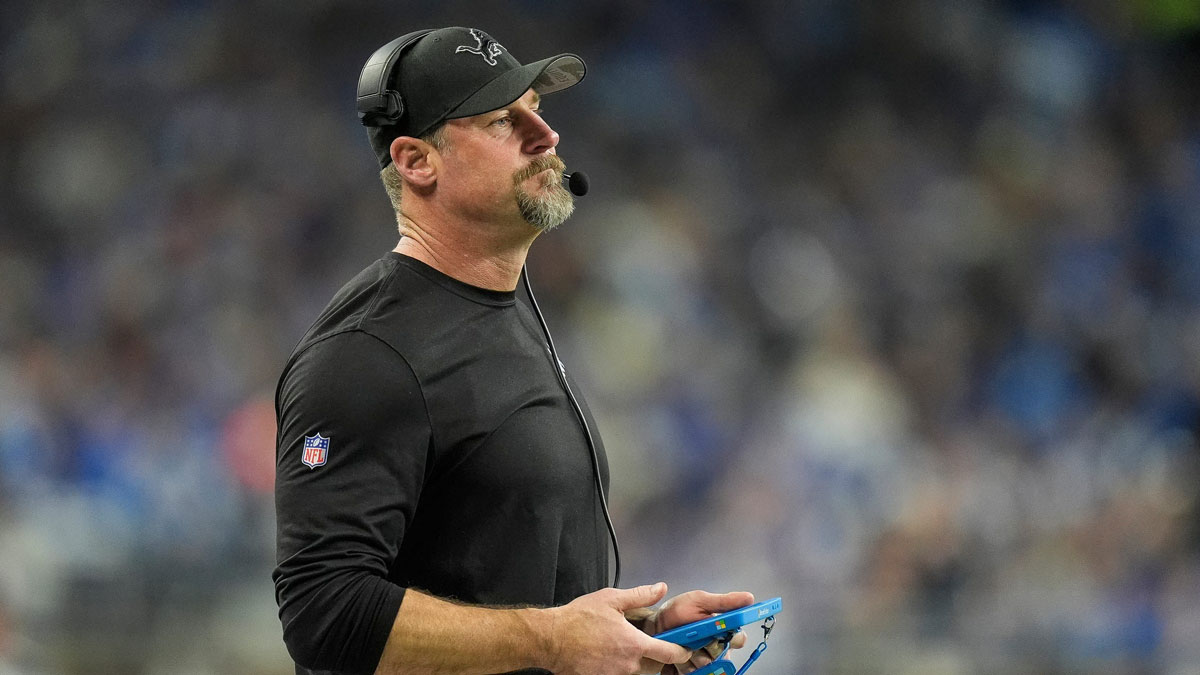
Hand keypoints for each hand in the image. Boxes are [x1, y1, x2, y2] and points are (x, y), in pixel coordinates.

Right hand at [545, 583, 692, 674]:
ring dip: (635, 661)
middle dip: (654, 656)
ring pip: (635, 671)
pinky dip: (617, 665)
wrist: (551, 639)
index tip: (684, 648)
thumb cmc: (578, 619)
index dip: (680, 651)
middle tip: (645, 642)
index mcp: (634, 644)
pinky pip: (618, 674)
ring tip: (620, 645)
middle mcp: (628, 664)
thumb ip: (640, 595)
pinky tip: (607, 653)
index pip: (669, 654)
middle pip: (653, 666)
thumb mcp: (611, 599)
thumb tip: (660, 588)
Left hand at [642, 590, 755, 674]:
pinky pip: (691, 674)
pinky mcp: (691, 671)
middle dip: (704, 645)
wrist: (655, 625)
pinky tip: (675, 654)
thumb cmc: (678, 611)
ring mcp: (704, 661)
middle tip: (692, 635)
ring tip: (680, 643)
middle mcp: (717, 647)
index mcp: (724, 630)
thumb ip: (724, 602)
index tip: (717, 631)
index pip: (738, 639)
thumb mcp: (700, 601)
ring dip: (690, 655)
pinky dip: (680, 665)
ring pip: (705, 666)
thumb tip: (749, 598)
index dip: (730, 637)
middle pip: (721, 655)